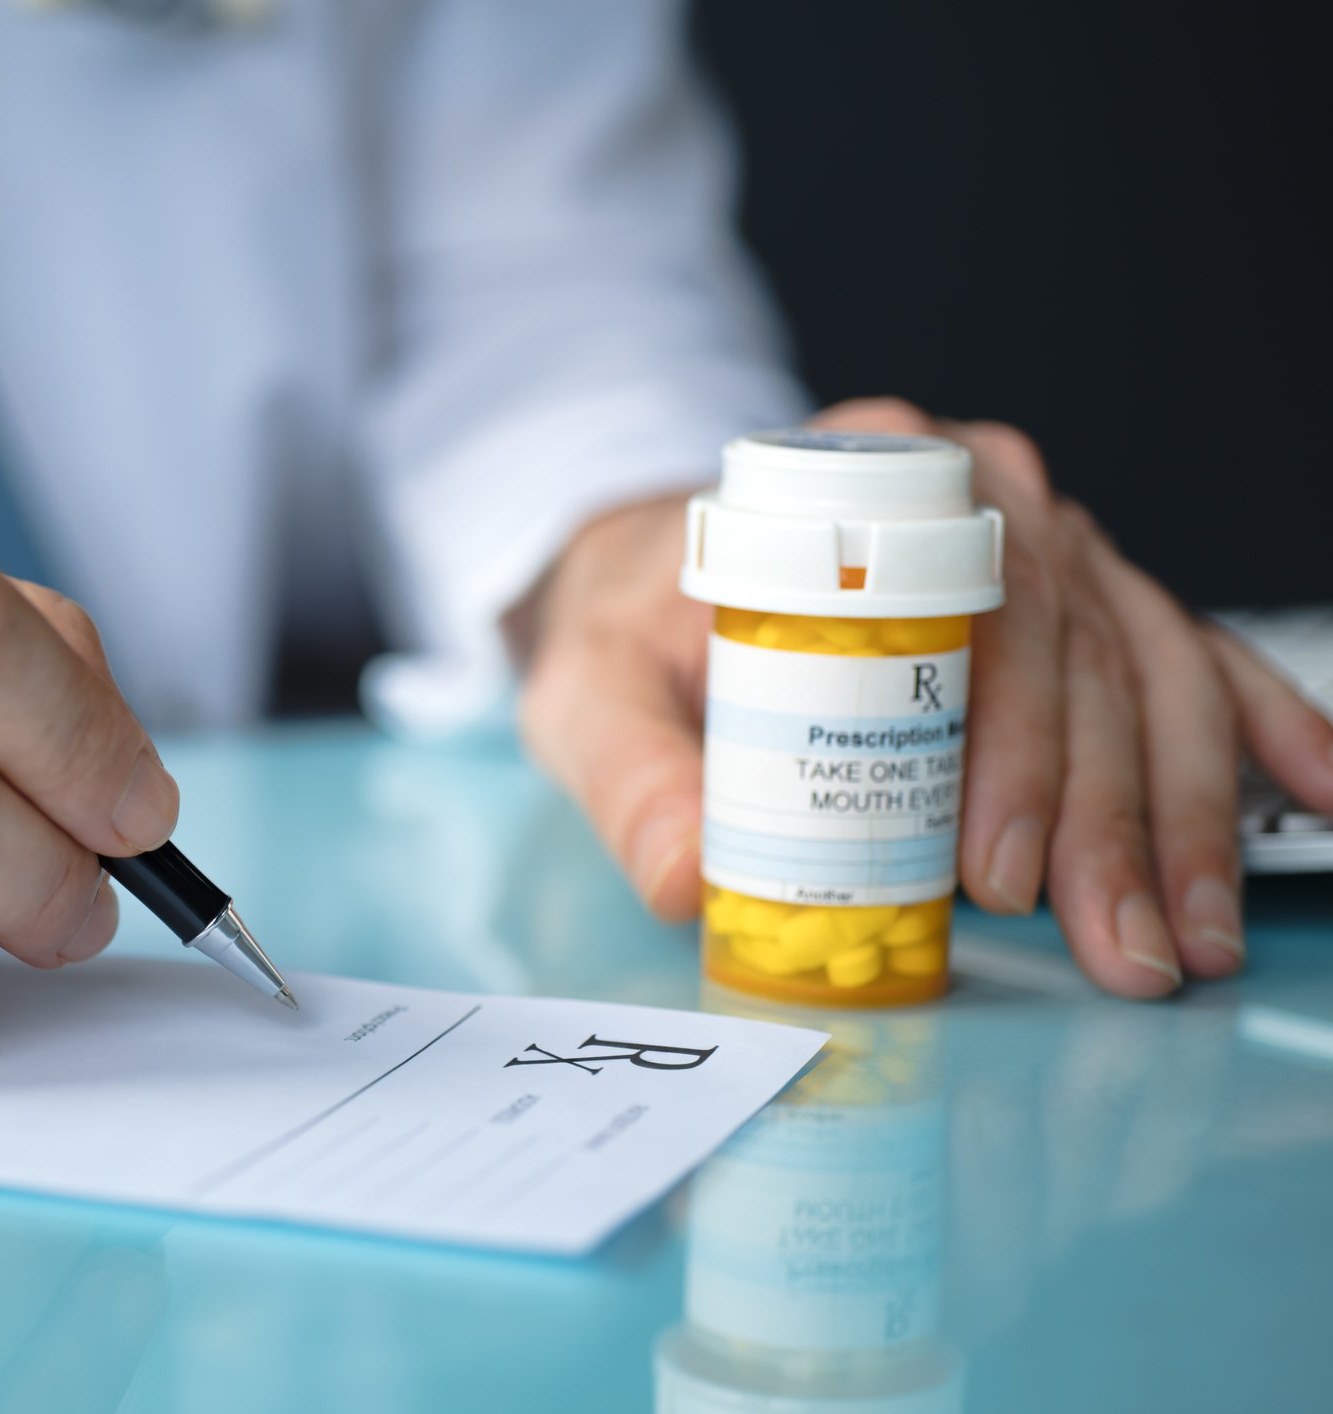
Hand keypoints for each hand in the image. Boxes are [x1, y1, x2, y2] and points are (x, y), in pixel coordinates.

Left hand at [518, 398, 1332, 996]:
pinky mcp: (1078, 599)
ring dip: (1184, 812)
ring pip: (1152, 669)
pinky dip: (1257, 728)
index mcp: (861, 484)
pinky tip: (1315, 796)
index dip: (1008, 745)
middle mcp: (979, 496)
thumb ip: (628, 776)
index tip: (999, 871)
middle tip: (1118, 949)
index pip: (973, 608)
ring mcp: (1042, 544)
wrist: (652, 580)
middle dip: (1110, 817)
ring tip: (1189, 938)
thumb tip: (688, 881)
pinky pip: (1193, 656)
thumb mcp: (587, 690)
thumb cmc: (632, 628)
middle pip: (1083, 652)